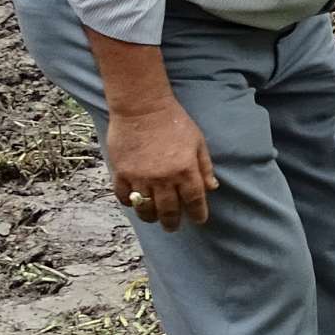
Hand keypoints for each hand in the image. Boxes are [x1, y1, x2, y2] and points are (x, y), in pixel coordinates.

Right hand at [108, 101, 216, 229]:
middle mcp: (164, 179)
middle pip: (169, 211)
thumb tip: (212, 188)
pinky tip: (135, 203)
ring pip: (145, 209)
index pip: (194, 201)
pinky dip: (130, 204)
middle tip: (173, 227)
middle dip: (173, 223)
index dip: (198, 214)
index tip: (198, 220)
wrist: (142, 107)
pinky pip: (124, 197)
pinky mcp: (122, 173)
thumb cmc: (174, 122)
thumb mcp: (197, 141)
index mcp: (186, 170)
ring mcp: (141, 178)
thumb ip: (205, 166)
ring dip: (151, 217)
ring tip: (154, 218)